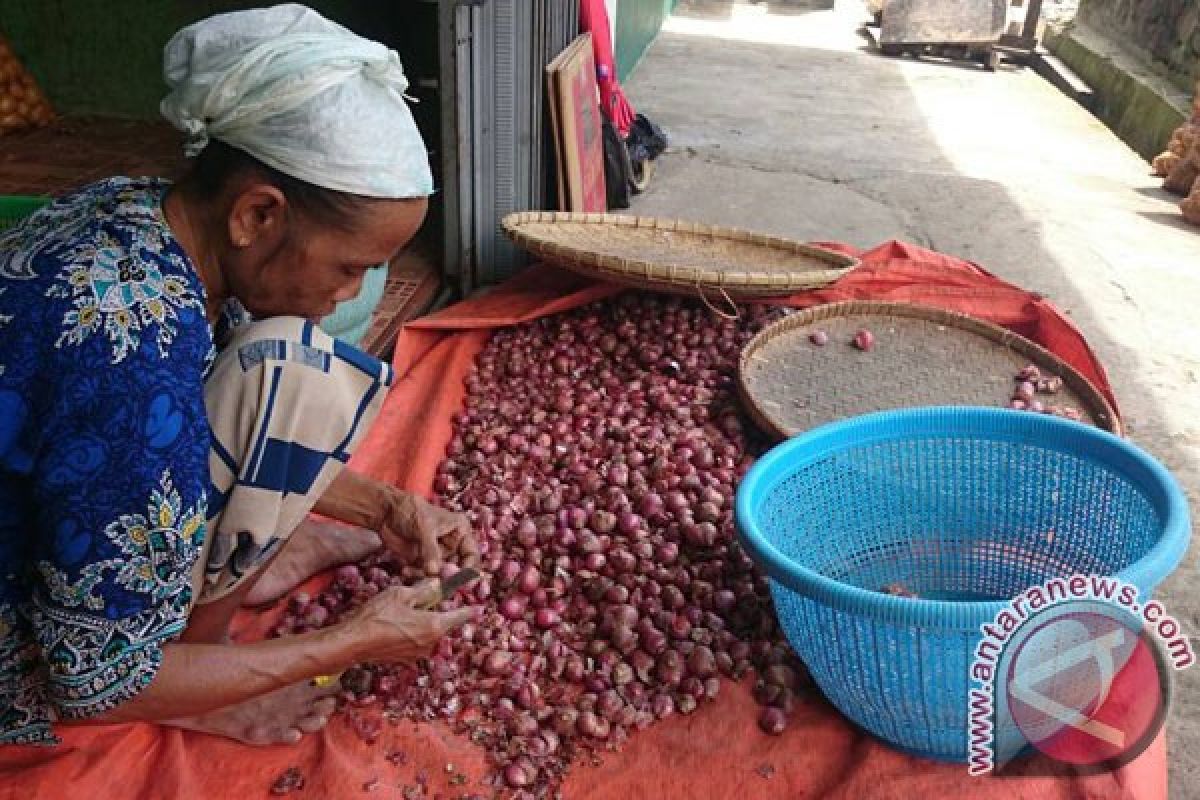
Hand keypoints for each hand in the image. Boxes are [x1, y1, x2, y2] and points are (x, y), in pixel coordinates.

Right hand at [341, 581, 475, 663]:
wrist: (352, 643)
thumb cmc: (376, 616)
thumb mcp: (401, 594)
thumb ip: (425, 589)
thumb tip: (438, 583)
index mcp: (435, 626)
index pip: (461, 616)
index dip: (469, 608)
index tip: (477, 606)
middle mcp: (430, 644)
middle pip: (444, 625)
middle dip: (439, 613)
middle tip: (426, 601)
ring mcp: (417, 654)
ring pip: (429, 635)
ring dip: (424, 624)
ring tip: (405, 612)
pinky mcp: (405, 660)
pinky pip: (416, 643)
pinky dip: (412, 634)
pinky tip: (396, 625)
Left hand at [379, 490, 480, 575]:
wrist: (386, 511)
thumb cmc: (411, 511)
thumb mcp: (424, 529)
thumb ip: (431, 551)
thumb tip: (435, 572)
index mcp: (460, 532)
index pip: (472, 555)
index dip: (469, 570)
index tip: (461, 582)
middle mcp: (452, 545)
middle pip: (457, 569)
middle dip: (447, 578)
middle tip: (436, 584)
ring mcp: (437, 555)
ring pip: (440, 576)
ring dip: (428, 578)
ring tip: (413, 572)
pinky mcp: (422, 561)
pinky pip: (424, 575)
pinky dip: (416, 575)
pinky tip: (405, 570)